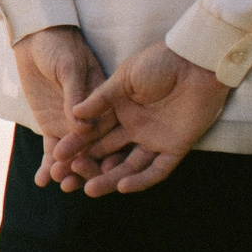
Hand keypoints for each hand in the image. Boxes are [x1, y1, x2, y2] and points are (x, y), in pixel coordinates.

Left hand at [12, 25, 106, 191]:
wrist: (36, 41)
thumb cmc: (59, 47)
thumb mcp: (69, 67)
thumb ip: (75, 95)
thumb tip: (81, 126)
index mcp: (106, 103)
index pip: (110, 132)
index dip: (109, 152)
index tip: (104, 170)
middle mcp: (93, 120)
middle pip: (94, 150)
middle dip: (87, 168)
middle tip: (76, 183)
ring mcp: (73, 127)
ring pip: (74, 155)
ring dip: (67, 170)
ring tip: (58, 183)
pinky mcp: (53, 128)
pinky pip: (51, 150)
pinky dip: (46, 164)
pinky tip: (41, 181)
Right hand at [67, 41, 231, 195]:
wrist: (195, 62)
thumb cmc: (159, 63)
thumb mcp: (124, 79)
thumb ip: (101, 99)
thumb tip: (74, 115)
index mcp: (121, 111)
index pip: (94, 132)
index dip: (76, 144)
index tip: (56, 154)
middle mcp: (135, 128)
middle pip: (107, 152)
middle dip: (87, 165)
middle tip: (65, 177)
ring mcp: (155, 139)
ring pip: (129, 166)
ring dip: (110, 178)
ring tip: (90, 190)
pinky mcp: (175, 148)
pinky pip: (157, 170)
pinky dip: (141, 180)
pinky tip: (122, 187)